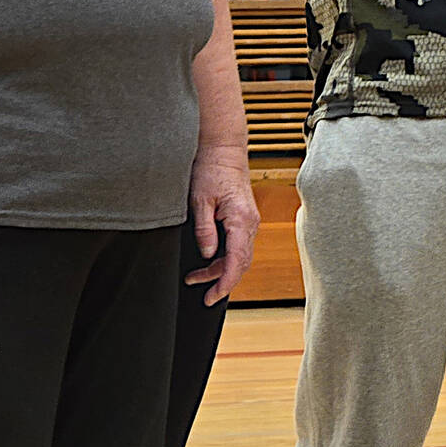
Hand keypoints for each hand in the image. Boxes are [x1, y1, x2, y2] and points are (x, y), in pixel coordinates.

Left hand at [185, 145, 257, 304]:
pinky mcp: (243, 218)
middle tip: (204, 296)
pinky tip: (207, 261)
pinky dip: (224, 258)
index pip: (237, 261)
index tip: (213, 297)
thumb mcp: (199, 201)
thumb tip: (207, 254)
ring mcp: (249, 221)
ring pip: (239, 255)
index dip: (225, 282)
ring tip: (195, 278)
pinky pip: (238, 245)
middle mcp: (250, 223)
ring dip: (220, 270)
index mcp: (241, 220)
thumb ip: (204, 230)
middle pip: (241, 262)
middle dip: (223, 281)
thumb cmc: (210, 169)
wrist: (222, 149)